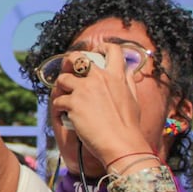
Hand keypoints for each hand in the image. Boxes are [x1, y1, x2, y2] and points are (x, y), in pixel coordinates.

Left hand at [49, 43, 151, 172]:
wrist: (122, 144)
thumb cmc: (129, 126)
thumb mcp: (133, 99)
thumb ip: (128, 82)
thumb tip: (127, 70)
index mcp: (116, 76)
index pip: (112, 49)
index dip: (103, 47)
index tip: (97, 50)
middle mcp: (99, 78)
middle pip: (78, 58)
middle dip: (70, 61)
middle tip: (69, 70)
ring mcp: (84, 90)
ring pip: (63, 79)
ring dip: (61, 87)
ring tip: (64, 96)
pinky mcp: (73, 103)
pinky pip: (58, 100)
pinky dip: (59, 107)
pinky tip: (64, 114)